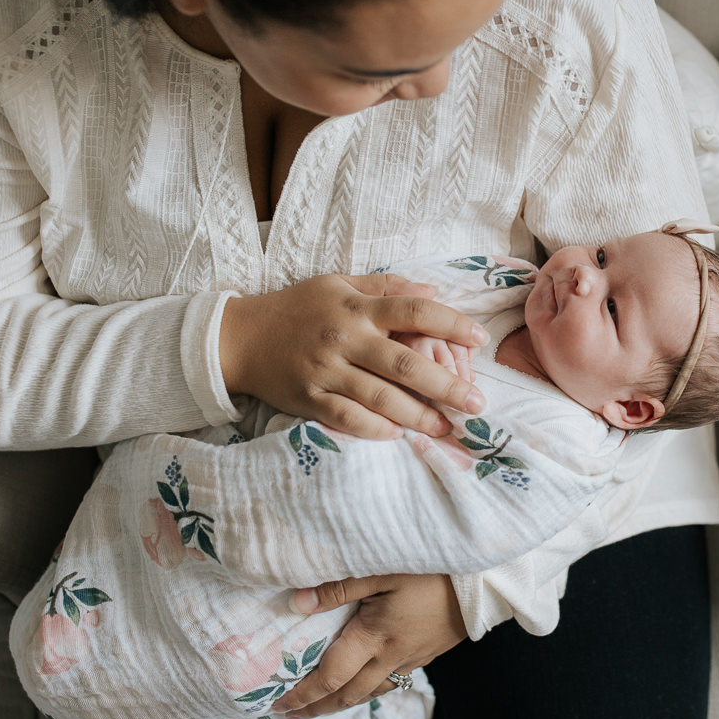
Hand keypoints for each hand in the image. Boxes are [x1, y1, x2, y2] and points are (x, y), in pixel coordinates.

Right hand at [219, 273, 488, 438]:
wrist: (239, 337)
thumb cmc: (297, 307)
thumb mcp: (338, 284)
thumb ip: (385, 287)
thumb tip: (434, 288)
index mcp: (357, 307)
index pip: (414, 311)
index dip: (451, 324)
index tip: (480, 339)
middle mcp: (345, 338)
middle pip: (406, 364)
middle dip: (447, 385)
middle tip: (477, 402)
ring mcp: (326, 371)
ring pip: (381, 398)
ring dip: (419, 416)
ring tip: (446, 427)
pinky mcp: (309, 399)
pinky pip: (348, 419)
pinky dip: (376, 429)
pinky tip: (399, 435)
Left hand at [270, 573, 467, 718]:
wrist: (484, 581)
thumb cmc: (431, 570)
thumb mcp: (381, 569)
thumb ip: (339, 587)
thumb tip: (297, 603)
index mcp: (375, 637)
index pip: (331, 676)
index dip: (304, 694)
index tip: (281, 704)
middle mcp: (391, 655)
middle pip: (349, 694)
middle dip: (319, 707)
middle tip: (294, 713)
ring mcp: (412, 657)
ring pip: (372, 691)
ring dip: (344, 702)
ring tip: (326, 704)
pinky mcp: (428, 651)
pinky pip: (393, 680)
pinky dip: (371, 689)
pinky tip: (368, 680)